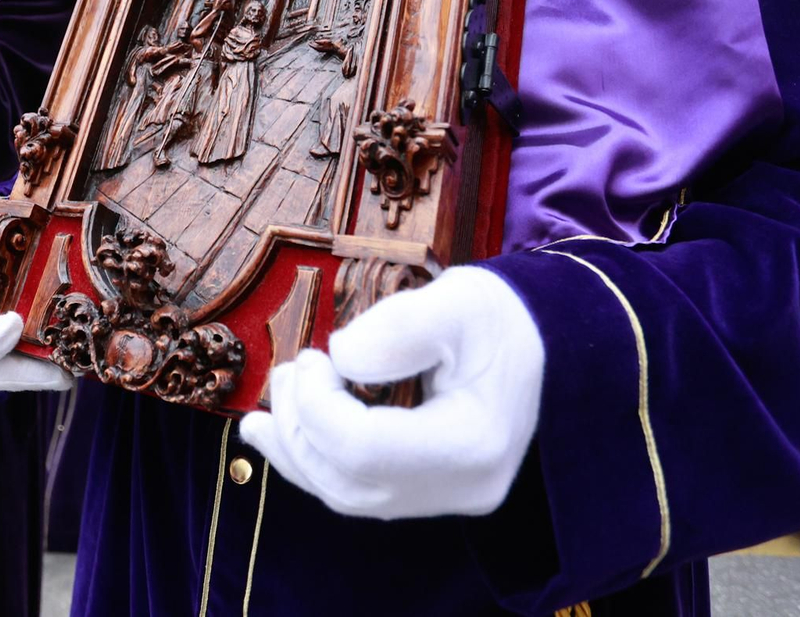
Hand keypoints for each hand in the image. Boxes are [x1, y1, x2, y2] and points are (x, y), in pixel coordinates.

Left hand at [240, 265, 543, 518]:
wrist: (538, 344)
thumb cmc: (501, 319)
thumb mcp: (458, 301)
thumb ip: (398, 328)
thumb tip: (340, 357)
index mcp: (473, 444)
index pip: (364, 449)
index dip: (317, 405)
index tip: (313, 356)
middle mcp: (462, 489)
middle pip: (349, 482)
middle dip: (299, 427)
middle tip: (286, 372)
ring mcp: (447, 499)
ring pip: (348, 497)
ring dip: (297, 453)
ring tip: (261, 415)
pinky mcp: (431, 493)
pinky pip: (360, 492)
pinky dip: (316, 464)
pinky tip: (282, 436)